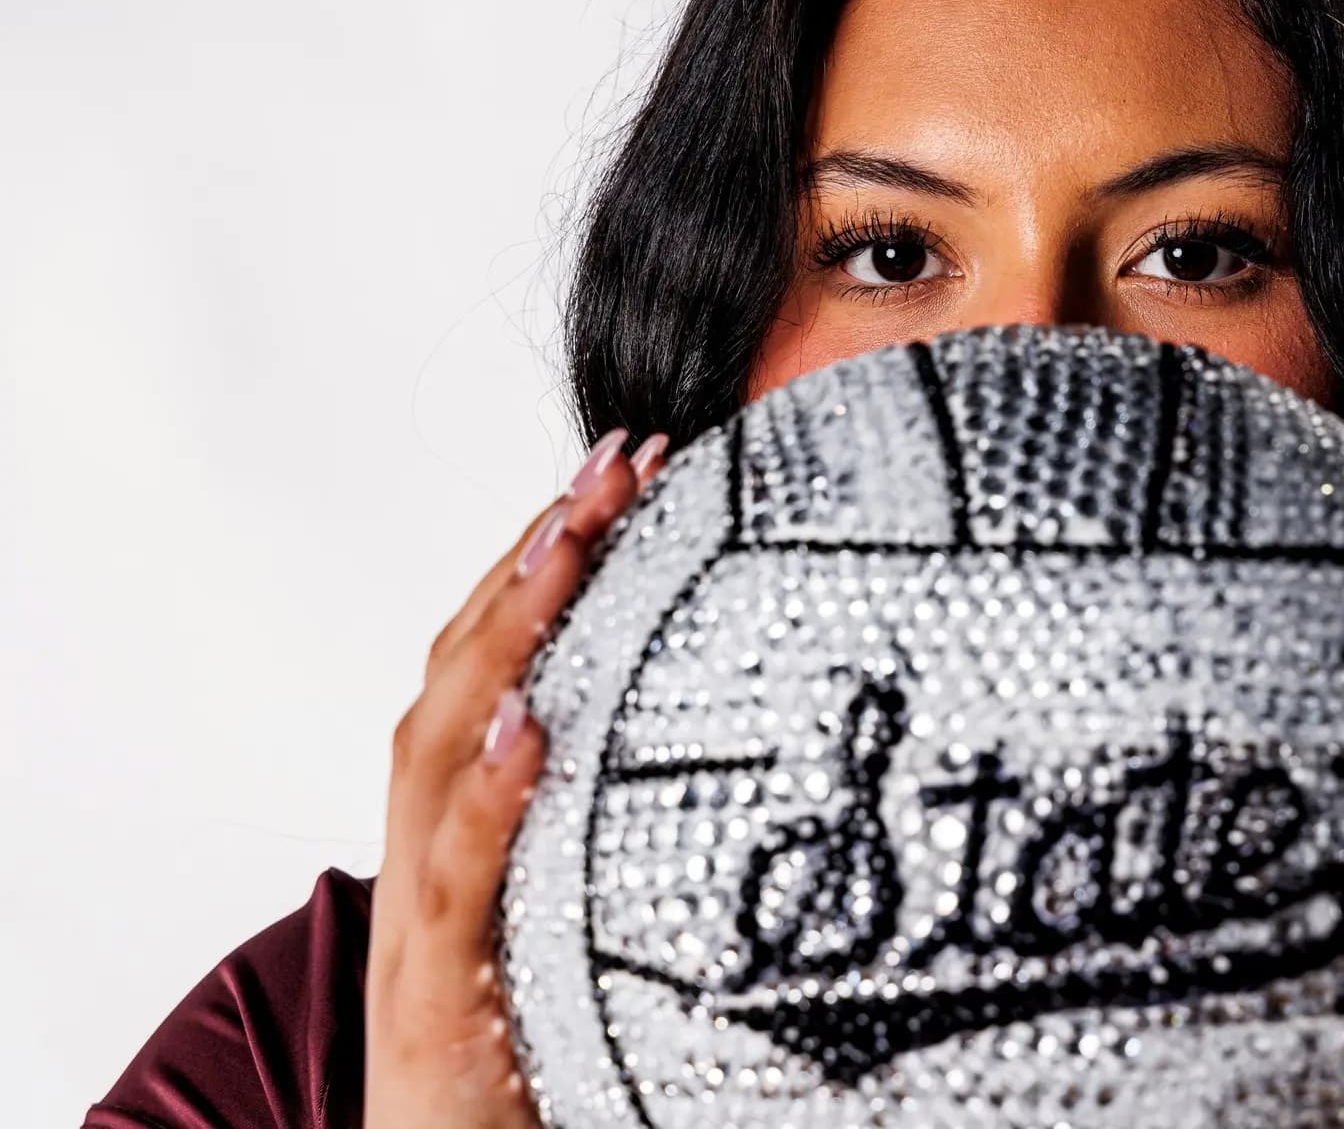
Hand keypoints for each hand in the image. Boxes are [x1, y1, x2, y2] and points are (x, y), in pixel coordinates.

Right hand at [361, 427, 670, 1128]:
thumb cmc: (528, 1044)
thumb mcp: (589, 902)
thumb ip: (634, 815)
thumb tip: (762, 727)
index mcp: (469, 813)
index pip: (502, 652)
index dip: (553, 551)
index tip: (635, 461)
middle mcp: (430, 839)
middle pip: (468, 665)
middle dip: (538, 552)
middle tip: (620, 460)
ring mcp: (420, 912)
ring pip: (440, 745)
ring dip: (506, 633)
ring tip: (569, 538)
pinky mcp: (431, 991)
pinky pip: (452, 882)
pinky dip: (485, 800)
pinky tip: (530, 730)